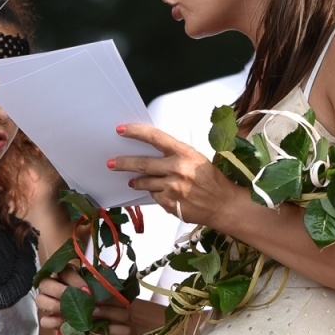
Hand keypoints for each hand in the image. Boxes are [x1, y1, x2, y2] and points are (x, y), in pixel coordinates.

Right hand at [37, 267, 131, 334]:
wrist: (100, 316)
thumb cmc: (98, 297)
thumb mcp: (100, 288)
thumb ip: (97, 286)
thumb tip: (93, 293)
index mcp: (66, 273)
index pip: (63, 271)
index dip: (74, 280)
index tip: (87, 291)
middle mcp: (52, 285)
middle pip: (45, 283)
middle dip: (61, 292)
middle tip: (75, 301)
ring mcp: (47, 302)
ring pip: (40, 300)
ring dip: (55, 306)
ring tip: (70, 312)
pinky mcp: (48, 319)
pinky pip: (44, 320)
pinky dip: (54, 322)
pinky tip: (66, 323)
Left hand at [109, 123, 239, 228]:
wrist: (223, 204)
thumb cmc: (212, 180)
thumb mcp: (196, 159)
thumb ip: (175, 155)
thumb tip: (152, 152)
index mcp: (184, 153)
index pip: (154, 137)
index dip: (135, 132)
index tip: (121, 130)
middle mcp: (177, 169)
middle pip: (142, 163)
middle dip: (123, 163)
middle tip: (111, 163)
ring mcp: (172, 187)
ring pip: (144, 182)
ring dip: (137, 181)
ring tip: (133, 181)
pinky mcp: (169, 203)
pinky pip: (154, 196)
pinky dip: (155, 194)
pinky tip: (163, 193)